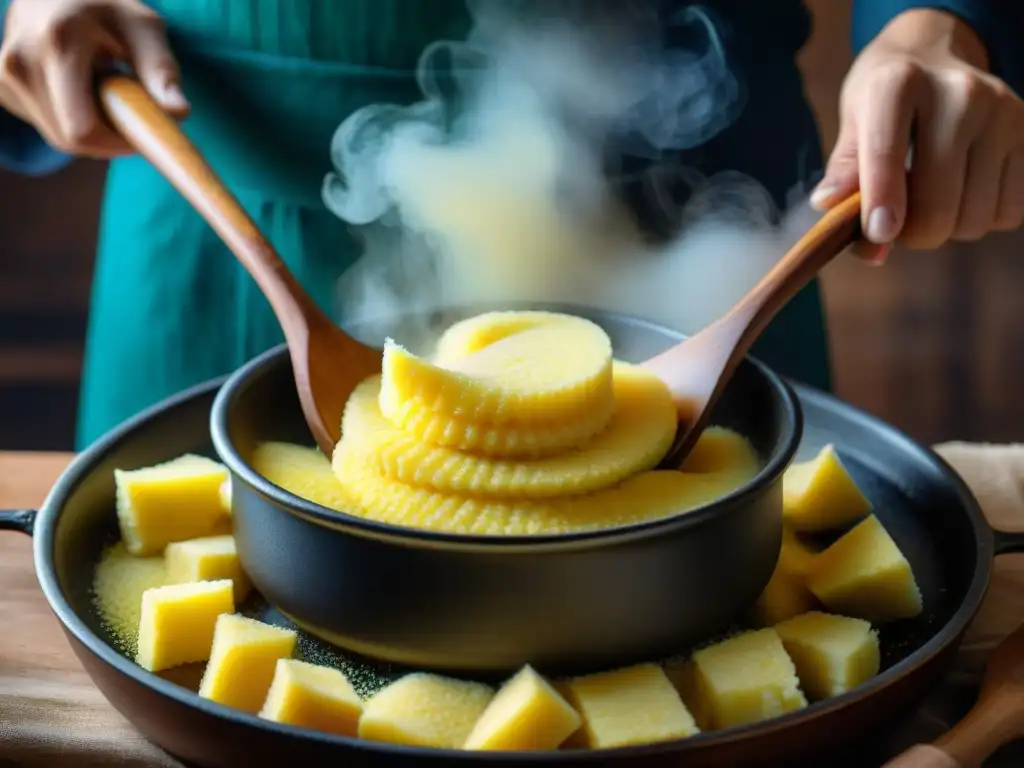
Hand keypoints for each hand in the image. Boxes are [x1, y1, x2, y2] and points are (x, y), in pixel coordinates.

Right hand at [0, 0, 187, 156]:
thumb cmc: (107, 8)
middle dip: (106, 137)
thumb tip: (178, 113)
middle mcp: (20, 61)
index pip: (83, 130)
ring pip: (57, 137)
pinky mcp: (1, 88)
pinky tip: (74, 87)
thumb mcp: (143, 29)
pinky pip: (44, 126)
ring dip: (88, 127)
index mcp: (58, 44)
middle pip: (69, 140)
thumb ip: (161, 71)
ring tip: (99, 87)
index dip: (118, 143)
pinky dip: (67, 118)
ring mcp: (4, 76)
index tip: (140, 130)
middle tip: (125, 107)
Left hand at [812, 9, 1023, 262]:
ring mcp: (1003, 113)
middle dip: (910, 233)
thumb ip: (843, 170)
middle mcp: (959, 93)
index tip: (877, 236)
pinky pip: (1007, 213)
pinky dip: (981, 218)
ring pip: (972, 219)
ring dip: (946, 228)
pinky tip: (964, 189)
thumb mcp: (853, 121)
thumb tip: (827, 207)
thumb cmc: (884, 101)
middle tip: (895, 223)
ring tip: (931, 196)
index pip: (886, 154)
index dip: (880, 204)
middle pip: (936, 206)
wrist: (936, 58)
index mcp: (898, 84)